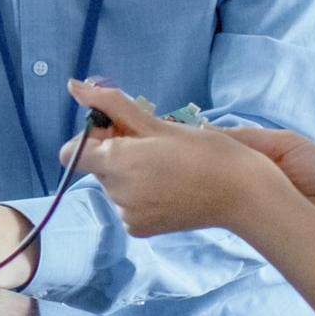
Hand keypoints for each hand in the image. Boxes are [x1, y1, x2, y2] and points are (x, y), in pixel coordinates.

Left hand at [61, 79, 272, 237]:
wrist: (242, 195)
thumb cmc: (204, 152)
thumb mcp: (156, 123)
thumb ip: (111, 104)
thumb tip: (73, 85)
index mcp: (117, 164)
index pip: (72, 151)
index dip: (93, 136)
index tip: (123, 130)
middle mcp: (116, 194)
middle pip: (96, 165)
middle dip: (116, 151)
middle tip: (154, 144)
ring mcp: (128, 216)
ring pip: (112, 183)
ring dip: (129, 171)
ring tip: (166, 166)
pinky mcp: (140, 229)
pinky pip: (126, 203)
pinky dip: (139, 192)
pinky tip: (168, 185)